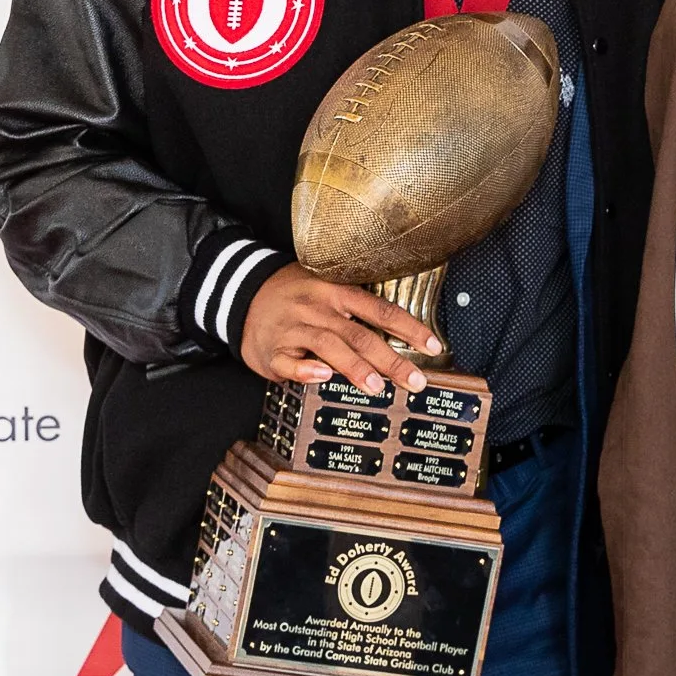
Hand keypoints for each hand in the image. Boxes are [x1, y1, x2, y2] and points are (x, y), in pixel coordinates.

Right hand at [240, 265, 440, 396]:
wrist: (243, 291)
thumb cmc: (295, 294)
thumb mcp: (326, 287)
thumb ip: (358, 309)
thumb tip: (400, 334)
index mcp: (336, 292)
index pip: (380, 310)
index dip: (409, 328)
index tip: (433, 346)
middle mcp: (317, 308)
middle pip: (359, 334)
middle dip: (390, 360)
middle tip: (414, 381)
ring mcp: (294, 329)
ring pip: (328, 346)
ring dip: (354, 367)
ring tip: (376, 387)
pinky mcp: (272, 350)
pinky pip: (289, 362)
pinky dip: (305, 370)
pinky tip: (322, 377)